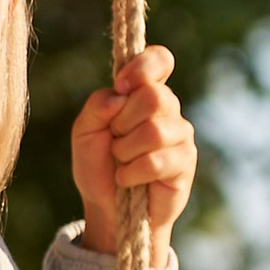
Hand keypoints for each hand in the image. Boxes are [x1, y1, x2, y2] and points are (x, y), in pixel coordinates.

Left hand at [71, 44, 196, 268]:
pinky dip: (132, 172)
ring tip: (121, 162)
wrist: (108, 209)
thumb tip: (120, 95)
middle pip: (154, 96)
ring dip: (125, 151)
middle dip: (123, 122)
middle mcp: (167, 108)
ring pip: (155, 131)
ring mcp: (180, 135)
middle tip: (115, 139)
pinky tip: (128, 180)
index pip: (160, 60)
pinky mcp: (185, 163)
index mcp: (143, 92)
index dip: (143, 68)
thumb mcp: (84, 132)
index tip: (122, 86)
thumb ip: (97, 106)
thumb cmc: (98, 166)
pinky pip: (157, 160)